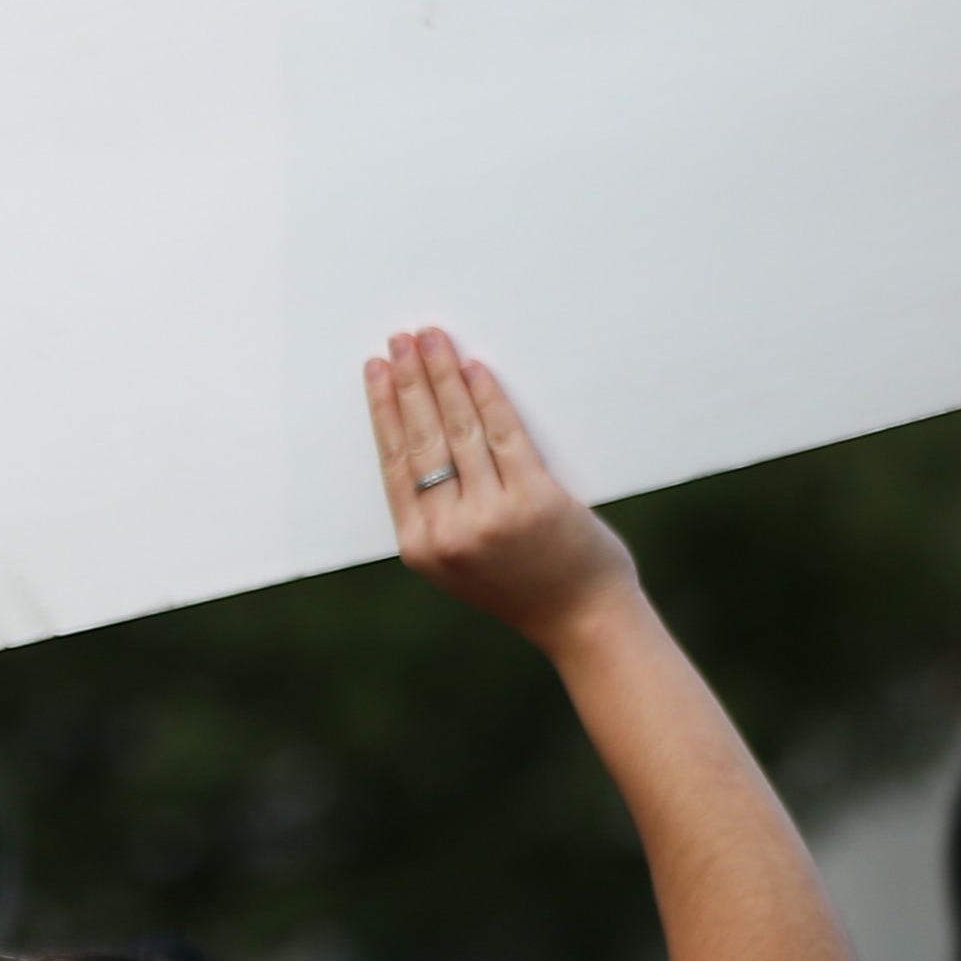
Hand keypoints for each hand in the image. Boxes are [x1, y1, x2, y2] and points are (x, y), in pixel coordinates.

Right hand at [366, 329, 638, 648]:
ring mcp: (491, 516)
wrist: (584, 620)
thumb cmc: (524, 585)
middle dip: (408, 382)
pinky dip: (488, 396)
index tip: (376, 369)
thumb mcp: (457, 563)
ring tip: (432, 340)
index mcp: (420, 547)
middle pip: (421, 438)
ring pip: (458, 430)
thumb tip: (422, 431)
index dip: (383, 410)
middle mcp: (449, 532)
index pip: (393, 462)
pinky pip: (504, 435)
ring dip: (443, 376)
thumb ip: (436, 514)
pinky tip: (475, 369)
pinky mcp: (535, 500)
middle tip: (400, 340)